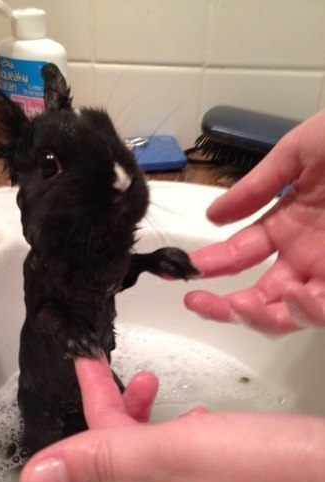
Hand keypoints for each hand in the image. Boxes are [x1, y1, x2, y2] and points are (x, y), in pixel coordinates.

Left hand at [20, 355, 324, 481]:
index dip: (91, 395)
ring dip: (149, 416)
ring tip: (153, 386)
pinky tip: (203, 422)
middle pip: (129, 445)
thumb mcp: (180, 458)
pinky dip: (187, 429)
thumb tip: (31, 481)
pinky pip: (197, 454)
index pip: (103, 439)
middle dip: (118, 405)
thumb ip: (107, 461)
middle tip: (127, 369)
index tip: (83, 357)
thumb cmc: (271, 473)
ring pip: (163, 448)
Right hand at [185, 109, 324, 333]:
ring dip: (257, 315)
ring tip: (238, 303)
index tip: (185, 269)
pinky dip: (304, 311)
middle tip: (198, 302)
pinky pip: (323, 311)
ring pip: (287, 314)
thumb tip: (213, 217)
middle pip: (258, 296)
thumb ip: (257, 186)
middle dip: (223, 305)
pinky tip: (291, 293)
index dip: (212, 265)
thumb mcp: (302, 150)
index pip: (241, 255)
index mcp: (288, 225)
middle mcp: (306, 255)